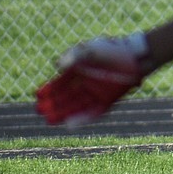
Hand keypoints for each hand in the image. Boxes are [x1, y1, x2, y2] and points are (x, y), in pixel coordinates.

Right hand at [35, 33, 151, 126]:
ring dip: (63, 113)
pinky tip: (69, 124)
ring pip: (76, 106)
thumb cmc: (112, 49)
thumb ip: (74, 56)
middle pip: (66, 97)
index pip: (60, 83)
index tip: (38, 95)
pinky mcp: (108, 100)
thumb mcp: (90, 50)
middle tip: (39, 110)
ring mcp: (97, 92)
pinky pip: (93, 112)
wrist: (135, 56)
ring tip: (49, 120)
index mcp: (79, 71)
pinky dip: (81, 118)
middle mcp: (86, 83)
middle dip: (53, 104)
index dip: (49, 89)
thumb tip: (57, 65)